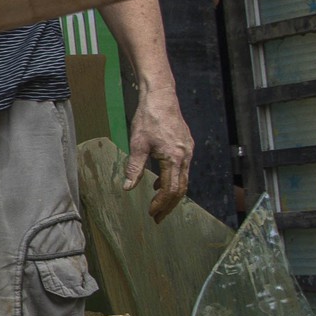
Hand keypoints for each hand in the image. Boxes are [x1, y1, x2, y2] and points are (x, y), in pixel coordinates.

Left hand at [125, 87, 194, 221]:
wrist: (161, 97)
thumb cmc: (148, 118)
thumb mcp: (137, 145)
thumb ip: (134, 168)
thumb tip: (128, 188)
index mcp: (174, 158)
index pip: (170, 189)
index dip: (161, 203)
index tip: (152, 213)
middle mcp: (185, 156)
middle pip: (181, 189)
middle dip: (169, 205)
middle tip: (157, 218)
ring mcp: (188, 150)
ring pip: (183, 180)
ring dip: (171, 194)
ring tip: (158, 206)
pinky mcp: (186, 145)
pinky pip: (182, 169)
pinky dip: (172, 180)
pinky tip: (158, 184)